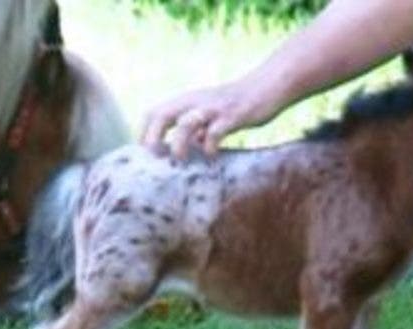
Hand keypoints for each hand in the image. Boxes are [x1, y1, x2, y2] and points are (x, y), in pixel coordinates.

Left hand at [141, 78, 280, 158]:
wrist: (268, 87)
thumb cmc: (240, 103)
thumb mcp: (215, 114)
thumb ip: (201, 129)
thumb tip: (193, 147)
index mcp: (189, 101)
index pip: (155, 111)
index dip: (144, 130)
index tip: (144, 152)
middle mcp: (197, 102)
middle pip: (162, 114)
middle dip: (152, 135)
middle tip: (153, 156)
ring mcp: (214, 108)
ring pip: (186, 122)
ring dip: (178, 142)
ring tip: (180, 158)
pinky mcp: (232, 116)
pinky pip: (215, 132)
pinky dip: (210, 146)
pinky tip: (212, 156)